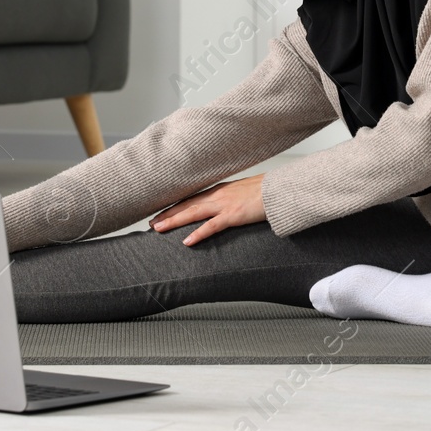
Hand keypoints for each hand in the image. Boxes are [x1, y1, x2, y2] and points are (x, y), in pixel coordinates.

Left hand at [150, 174, 265, 245]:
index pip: (192, 198)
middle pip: (186, 204)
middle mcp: (217, 195)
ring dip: (174, 221)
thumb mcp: (243, 191)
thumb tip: (225, 204)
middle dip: (167, 213)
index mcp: (220, 189)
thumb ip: (231, 197)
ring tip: (158, 229)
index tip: (161, 211)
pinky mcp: (233, 215)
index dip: (175, 205)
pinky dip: (198, 233)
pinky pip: (211, 226)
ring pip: (192, 213)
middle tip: (151, 222)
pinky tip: (187, 241)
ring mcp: (224, 205)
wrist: (279, 189)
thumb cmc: (265, 191)